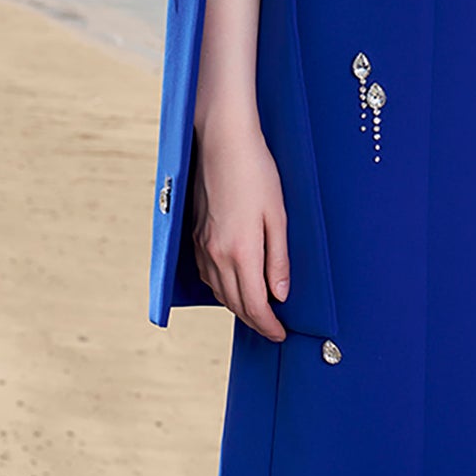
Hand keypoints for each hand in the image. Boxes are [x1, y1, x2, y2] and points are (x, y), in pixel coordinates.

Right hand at [190, 119, 290, 340]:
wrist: (223, 142)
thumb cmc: (257, 173)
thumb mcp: (278, 215)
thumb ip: (278, 259)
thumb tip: (280, 295)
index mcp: (241, 252)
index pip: (254, 306)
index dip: (268, 325)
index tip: (280, 333)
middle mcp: (216, 255)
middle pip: (235, 304)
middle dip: (254, 320)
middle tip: (272, 326)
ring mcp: (202, 246)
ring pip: (219, 292)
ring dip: (237, 305)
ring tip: (257, 308)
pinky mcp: (195, 237)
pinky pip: (207, 276)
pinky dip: (222, 288)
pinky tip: (234, 283)